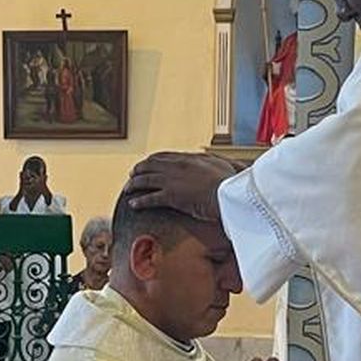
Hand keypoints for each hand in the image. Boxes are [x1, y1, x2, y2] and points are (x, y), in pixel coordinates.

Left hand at [123, 151, 238, 225]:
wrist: (230, 195)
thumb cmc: (232, 184)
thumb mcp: (224, 166)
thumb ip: (216, 162)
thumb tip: (216, 160)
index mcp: (190, 158)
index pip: (165, 156)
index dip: (153, 160)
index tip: (148, 163)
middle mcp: (178, 166)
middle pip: (151, 165)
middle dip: (139, 169)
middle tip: (133, 174)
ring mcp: (173, 180)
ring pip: (145, 179)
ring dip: (134, 184)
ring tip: (128, 188)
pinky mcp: (171, 196)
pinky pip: (149, 198)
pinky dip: (139, 201)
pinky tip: (133, 204)